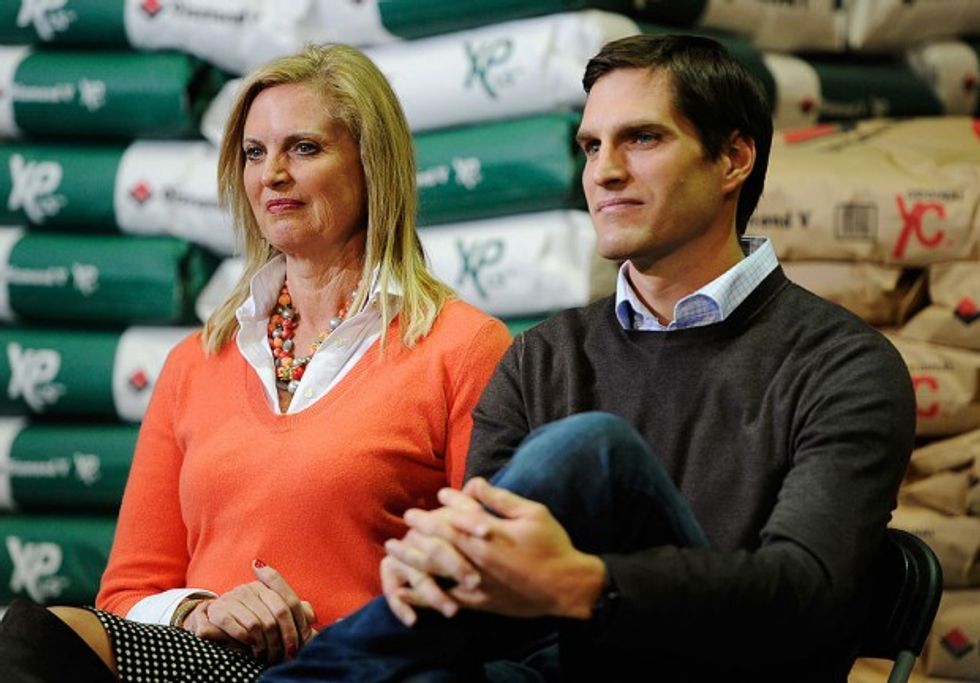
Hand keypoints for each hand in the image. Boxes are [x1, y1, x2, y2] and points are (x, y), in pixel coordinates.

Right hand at [180, 560, 316, 662]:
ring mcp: (232, 597)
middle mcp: (249, 588)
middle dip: (283, 639)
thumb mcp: (273, 617)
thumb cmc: (249, 622)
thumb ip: (295, 613)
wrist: (213, 622)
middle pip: (276, 615)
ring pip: (256, 623)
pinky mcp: (216, 611)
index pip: (290, 603)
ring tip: (265, 655)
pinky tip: (248, 646)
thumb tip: (312, 616)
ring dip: (264, 644)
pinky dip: (243, 639)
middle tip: (285, 656)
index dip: (297, 625)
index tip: (300, 643)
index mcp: (266, 587)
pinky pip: (234, 626)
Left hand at [382, 478, 604, 623]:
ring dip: (412, 557)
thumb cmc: (552, 546)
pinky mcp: (478, 603)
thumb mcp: (533, 513)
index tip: (439, 494)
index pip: (459, 514)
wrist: (566, 588)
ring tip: (395, 549)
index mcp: (490, 535)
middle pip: (440, 540)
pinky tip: (403, 592)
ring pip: (436, 569)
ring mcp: (475, 583)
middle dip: (422, 527)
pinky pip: (444, 599)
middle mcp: (477, 559)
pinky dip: (423, 596)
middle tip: (408, 517)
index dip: (447, 502)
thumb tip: (474, 482)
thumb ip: (500, 499)